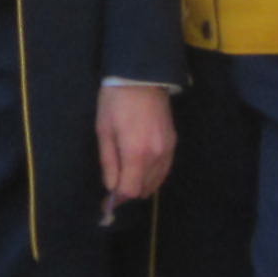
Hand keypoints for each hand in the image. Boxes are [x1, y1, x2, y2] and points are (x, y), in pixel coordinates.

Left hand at [98, 82, 173, 213]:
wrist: (142, 76)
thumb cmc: (115, 102)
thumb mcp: (104, 132)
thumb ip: (109, 163)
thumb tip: (111, 187)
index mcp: (136, 153)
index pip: (130, 190)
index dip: (118, 198)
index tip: (107, 200)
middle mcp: (156, 156)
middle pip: (144, 189)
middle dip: (128, 191)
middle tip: (114, 185)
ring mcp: (168, 150)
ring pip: (156, 181)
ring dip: (141, 184)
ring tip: (127, 175)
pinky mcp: (173, 142)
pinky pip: (164, 169)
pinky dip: (152, 175)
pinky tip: (141, 167)